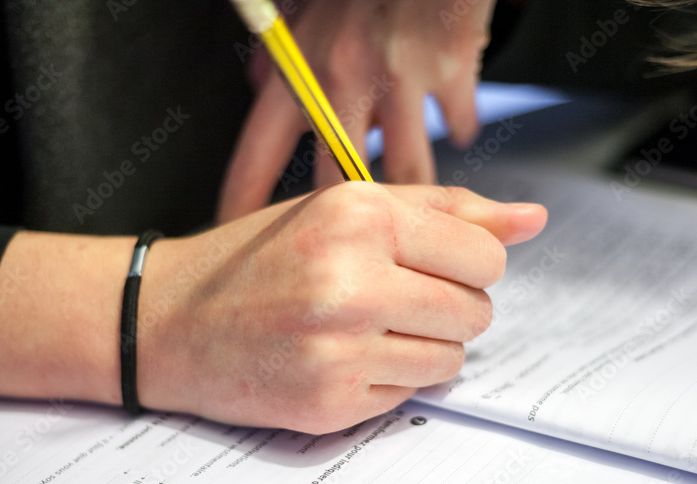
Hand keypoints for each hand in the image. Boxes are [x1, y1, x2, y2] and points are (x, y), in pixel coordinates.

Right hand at [140, 183, 544, 432]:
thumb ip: (445, 210)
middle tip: (391, 301)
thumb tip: (534, 220)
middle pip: (476, 313)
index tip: (431, 268)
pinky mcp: (329, 402)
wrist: (166, 321)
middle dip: (447, 309)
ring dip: (422, 350)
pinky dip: (386, 382)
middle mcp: (352, 281)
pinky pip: (408, 397)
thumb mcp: (343, 209)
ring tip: (363, 331)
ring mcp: (339, 348)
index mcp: (360, 216)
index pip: (487, 257)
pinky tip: (338, 360)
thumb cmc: (258, 258)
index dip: (468, 267)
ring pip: (450, 361)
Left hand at [218, 0, 495, 220]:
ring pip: (409, 173)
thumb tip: (256, 86)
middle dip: (346, 225)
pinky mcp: (451, 73)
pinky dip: (460, 130)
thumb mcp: (304, 7)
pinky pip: (458, 126)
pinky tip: (457, 125)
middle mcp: (344, 80)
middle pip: (338, 183)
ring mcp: (399, 80)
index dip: (246, 203)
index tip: (236, 236)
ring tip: (420, 202)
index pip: (259, 155)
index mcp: (299, 70)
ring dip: (417, 191)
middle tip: (351, 247)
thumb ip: (280, 54)